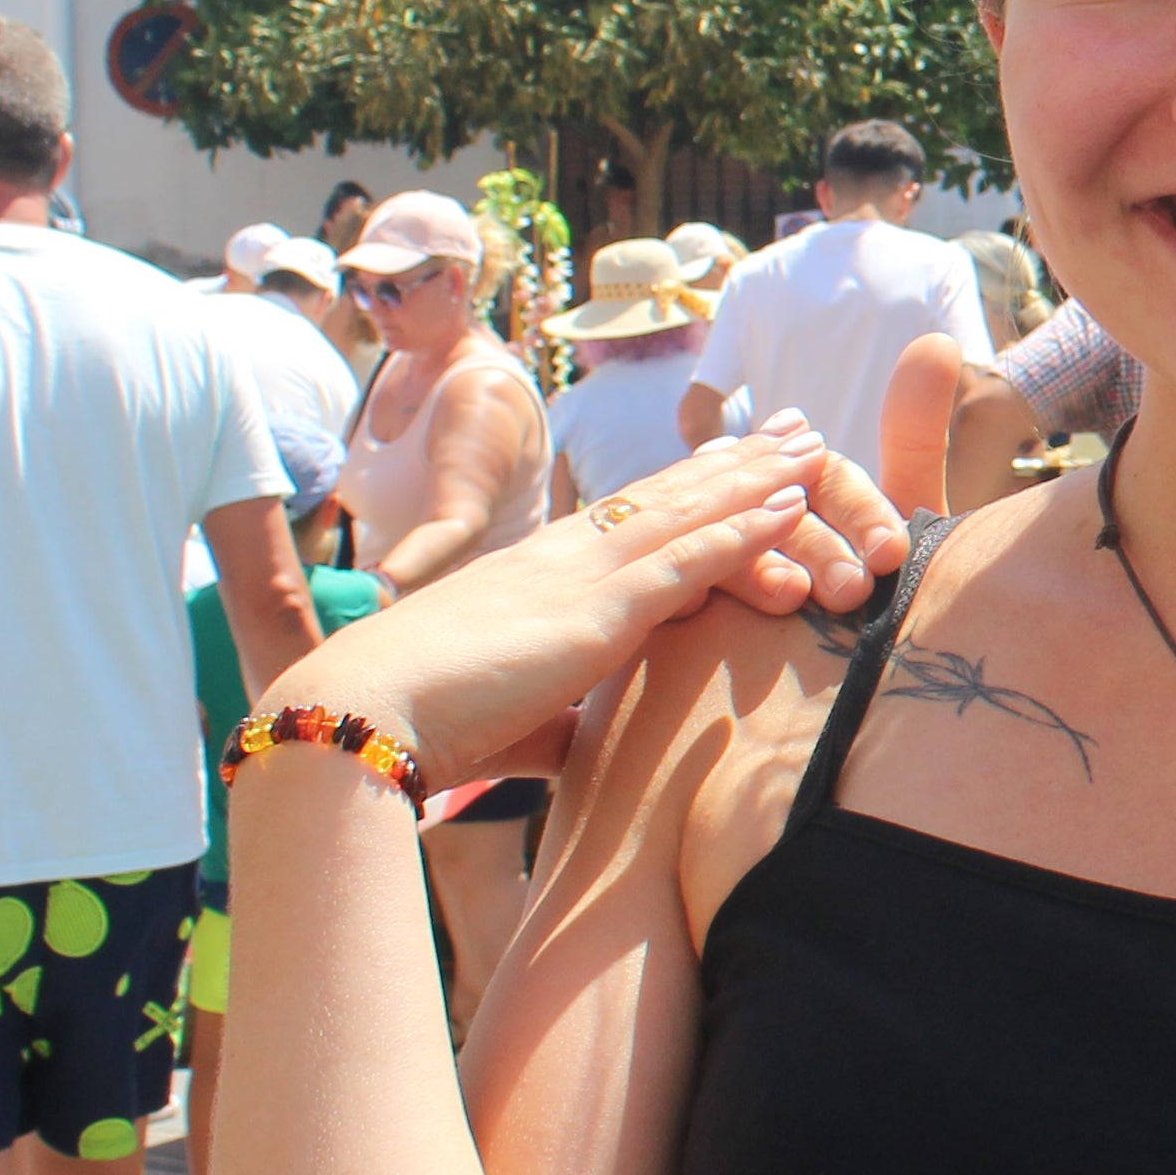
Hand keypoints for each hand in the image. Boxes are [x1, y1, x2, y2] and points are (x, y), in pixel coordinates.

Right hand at [267, 425, 883, 792]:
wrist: (359, 715)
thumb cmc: (421, 721)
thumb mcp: (508, 716)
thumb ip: (556, 719)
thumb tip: (584, 746)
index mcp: (541, 573)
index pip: (629, 516)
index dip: (687, 485)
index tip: (734, 457)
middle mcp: (566, 557)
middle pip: (669, 496)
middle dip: (738, 462)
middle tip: (795, 429)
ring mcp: (584, 576)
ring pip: (690, 512)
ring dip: (761, 479)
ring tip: (816, 447)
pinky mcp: (597, 612)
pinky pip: (688, 557)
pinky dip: (746, 528)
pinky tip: (791, 505)